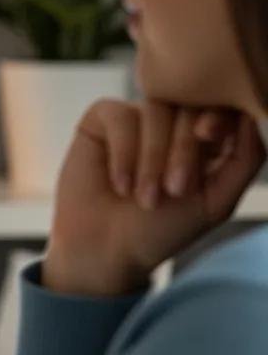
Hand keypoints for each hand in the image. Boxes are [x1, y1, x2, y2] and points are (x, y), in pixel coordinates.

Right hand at [44, 100, 264, 297]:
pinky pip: (119, 116)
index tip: (208, 135)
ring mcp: (137, 117)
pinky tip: (120, 185)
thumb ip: (245, 160)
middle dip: (183, 149)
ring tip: (144, 197)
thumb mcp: (216, 201)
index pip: (220, 106)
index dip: (217, 114)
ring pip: (154, 110)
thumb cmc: (161, 229)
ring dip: (152, 158)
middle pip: (188, 106)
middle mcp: (171, 122)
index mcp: (202, 138)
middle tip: (174, 190)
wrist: (106, 248)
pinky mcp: (102, 119)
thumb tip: (253, 116)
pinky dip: (123, 153)